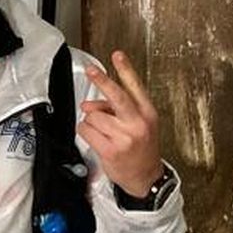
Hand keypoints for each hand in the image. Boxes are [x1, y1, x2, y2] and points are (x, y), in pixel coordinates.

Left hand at [77, 51, 162, 196]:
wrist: (146, 177)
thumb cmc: (141, 148)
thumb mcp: (139, 125)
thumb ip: (118, 110)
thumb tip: (90, 104)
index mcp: (147, 113)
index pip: (135, 87)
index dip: (125, 69)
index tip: (117, 55)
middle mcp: (137, 123)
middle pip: (116, 96)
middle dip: (102, 81)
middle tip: (91, 70)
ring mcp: (124, 137)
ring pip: (93, 116)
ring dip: (91, 121)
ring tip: (103, 132)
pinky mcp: (110, 150)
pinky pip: (86, 131)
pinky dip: (85, 132)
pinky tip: (97, 139)